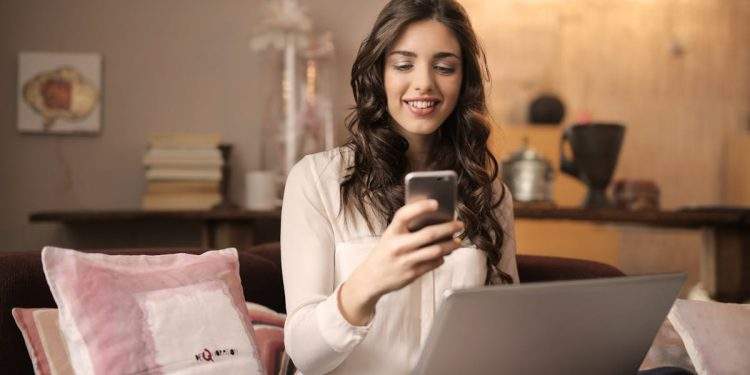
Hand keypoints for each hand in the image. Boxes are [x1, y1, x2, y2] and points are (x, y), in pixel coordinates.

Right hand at [338, 199, 463, 324]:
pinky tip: (445, 254)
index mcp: (391, 232)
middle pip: (429, 234)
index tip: (436, 203)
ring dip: (450, 245)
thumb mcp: (390, 236)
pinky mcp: (412, 274)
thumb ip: (407, 228)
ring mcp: (405, 261)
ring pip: (436, 250)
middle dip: (448, 228)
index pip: (405, 215)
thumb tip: (434, 219)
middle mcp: (398, 246)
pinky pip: (433, 263)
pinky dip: (442, 257)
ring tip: (458, 241)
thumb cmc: (385, 253)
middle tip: (459, 224)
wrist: (371, 278)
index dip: (421, 207)